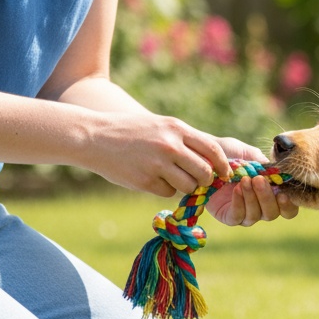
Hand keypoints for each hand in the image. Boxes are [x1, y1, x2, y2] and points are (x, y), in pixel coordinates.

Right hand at [85, 113, 232, 196]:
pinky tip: (150, 178)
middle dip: (204, 181)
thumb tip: (211, 161)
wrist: (93, 137)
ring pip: (188, 186)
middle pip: (204, 172)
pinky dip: (164, 189)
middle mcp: (170, 146)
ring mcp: (157, 164)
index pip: (213, 149)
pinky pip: (167, 192)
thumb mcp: (160, 126)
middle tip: (197, 181)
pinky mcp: (144, 181)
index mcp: (176, 129)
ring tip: (169, 176)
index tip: (224, 174)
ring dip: (184, 186)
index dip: (222, 165)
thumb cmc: (131, 131)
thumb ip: (184, 140)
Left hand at [206, 137, 298, 226]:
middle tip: (258, 180)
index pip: (288, 208)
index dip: (289, 204)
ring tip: (244, 180)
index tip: (283, 192)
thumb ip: (267, 165)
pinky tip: (236, 189)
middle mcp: (260, 206)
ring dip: (252, 198)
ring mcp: (243, 212)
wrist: (204, 155)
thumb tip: (282, 175)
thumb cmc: (230, 153)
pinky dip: (239, 203)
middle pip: (273, 213)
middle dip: (267, 197)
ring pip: (256, 216)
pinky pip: (238, 217)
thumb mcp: (251, 154)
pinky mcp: (227, 216)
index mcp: (270, 192)